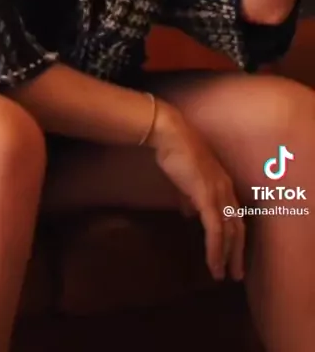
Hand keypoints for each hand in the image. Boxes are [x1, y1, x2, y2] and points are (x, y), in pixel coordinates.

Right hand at [147, 99, 244, 281]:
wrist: (171, 135)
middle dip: (237, 253)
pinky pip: (215, 230)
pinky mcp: (207, 197)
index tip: (232, 255)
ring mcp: (218, 193)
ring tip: (222, 275)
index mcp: (223, 184)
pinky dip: (215, 249)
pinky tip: (213, 263)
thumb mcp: (185, 179)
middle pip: (238, 228)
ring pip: (229, 232)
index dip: (235, 236)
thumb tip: (189, 214)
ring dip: (226, 256)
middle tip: (236, 274)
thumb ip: (189, 198)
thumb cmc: (175, 152)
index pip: (234, 216)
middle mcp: (226, 190)